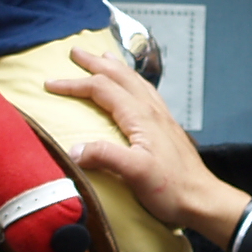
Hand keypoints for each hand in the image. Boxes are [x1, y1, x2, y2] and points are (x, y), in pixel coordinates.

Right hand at [47, 42, 251, 243]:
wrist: (201, 200)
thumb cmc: (171, 188)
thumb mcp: (135, 173)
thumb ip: (105, 156)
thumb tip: (73, 148)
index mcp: (140, 116)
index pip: (101, 89)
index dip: (74, 84)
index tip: (50, 84)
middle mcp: (151, 110)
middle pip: (119, 76)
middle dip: (95, 63)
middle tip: (75, 51)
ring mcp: (161, 117)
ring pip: (135, 81)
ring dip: (115, 67)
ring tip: (104, 57)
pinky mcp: (166, 127)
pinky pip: (146, 93)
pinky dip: (132, 81)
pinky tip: (133, 87)